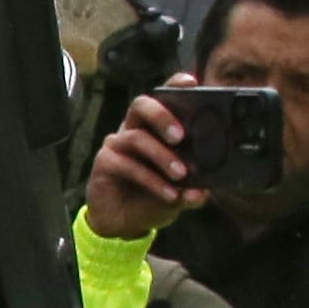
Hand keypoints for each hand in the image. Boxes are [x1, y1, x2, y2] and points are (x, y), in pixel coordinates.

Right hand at [87, 93, 200, 237]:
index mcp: (153, 129)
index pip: (161, 99)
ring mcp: (116, 145)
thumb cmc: (150, 198)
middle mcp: (133, 130)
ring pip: (137, 137)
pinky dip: (151, 180)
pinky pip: (127, 165)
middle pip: (141, 105)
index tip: (191, 83)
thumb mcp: (178, 194)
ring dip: (162, 156)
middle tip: (181, 136)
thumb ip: (191, 189)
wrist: (123, 224)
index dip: (173, 86)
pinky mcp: (104, 163)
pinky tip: (168, 193)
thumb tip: (203, 192)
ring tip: (181, 174)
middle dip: (162, 116)